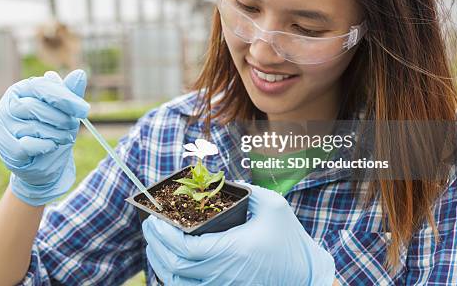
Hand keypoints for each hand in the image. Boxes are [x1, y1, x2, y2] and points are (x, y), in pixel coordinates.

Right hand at [0, 69, 89, 205]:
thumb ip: (71, 93)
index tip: (84, 110)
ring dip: (56, 134)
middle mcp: (7, 105)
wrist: (43, 162)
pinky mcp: (4, 146)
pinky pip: (27, 146)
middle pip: (35, 107)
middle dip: (61, 119)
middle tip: (72, 127)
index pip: (41, 87)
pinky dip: (45, 147)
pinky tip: (51, 146)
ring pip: (33, 128)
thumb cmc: (53, 131)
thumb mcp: (66, 111)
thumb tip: (80, 73)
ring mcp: (2, 126)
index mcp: (21, 89)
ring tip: (63, 137)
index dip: (64, 98)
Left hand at [142, 184, 334, 285]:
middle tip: (150, 228)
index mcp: (232, 251)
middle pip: (174, 267)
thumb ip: (247, 190)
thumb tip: (221, 181)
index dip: (163, 236)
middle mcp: (223, 274)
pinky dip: (173, 279)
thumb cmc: (290, 240)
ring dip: (159, 264)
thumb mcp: (273, 206)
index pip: (184, 248)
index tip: (154, 220)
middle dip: (155, 246)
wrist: (306, 276)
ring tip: (155, 245)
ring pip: (177, 284)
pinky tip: (170, 264)